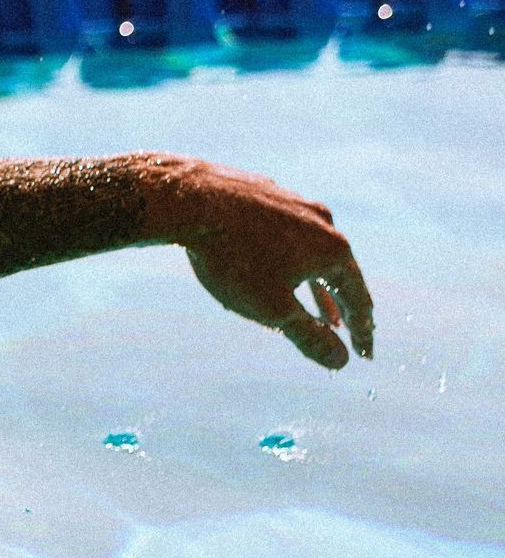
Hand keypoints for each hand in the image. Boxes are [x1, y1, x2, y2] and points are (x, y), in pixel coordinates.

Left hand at [148, 156, 374, 368]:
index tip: (364, 353)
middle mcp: (323, 222)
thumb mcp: (273, 310)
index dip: (362, 330)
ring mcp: (295, 204)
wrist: (192, 200)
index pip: (359, 298)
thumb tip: (341, 362)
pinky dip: (289, 258)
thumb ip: (310, 336)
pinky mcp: (267, 195)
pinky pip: (286, 234)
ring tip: (318, 308)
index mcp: (334, 250)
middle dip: (341, 305)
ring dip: (316, 282)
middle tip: (345, 329)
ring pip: (312, 251)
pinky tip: (278, 264)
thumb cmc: (234, 259)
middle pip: (340, 271)